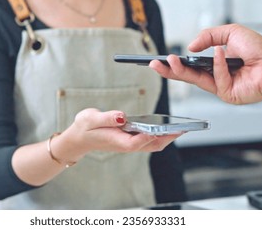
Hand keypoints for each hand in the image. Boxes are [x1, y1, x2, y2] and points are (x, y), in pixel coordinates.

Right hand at [61, 108, 180, 157]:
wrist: (79, 138)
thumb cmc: (85, 127)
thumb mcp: (91, 119)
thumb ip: (107, 117)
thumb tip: (122, 116)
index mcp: (118, 140)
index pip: (137, 141)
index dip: (150, 136)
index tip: (163, 129)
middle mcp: (126, 144)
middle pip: (151, 145)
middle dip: (166, 138)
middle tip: (182, 129)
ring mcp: (129, 143)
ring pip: (152, 144)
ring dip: (166, 137)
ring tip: (180, 128)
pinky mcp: (130, 140)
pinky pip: (149, 140)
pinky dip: (159, 134)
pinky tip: (166, 127)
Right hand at [150, 24, 261, 104]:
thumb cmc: (258, 49)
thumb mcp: (230, 32)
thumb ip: (209, 36)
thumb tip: (191, 47)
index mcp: (213, 64)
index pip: (189, 65)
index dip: (174, 63)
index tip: (161, 60)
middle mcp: (214, 77)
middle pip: (186, 76)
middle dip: (169, 70)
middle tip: (155, 65)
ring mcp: (220, 87)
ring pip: (195, 80)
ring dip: (181, 71)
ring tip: (170, 62)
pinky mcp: (228, 94)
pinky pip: (217, 79)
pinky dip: (219, 65)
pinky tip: (221, 54)